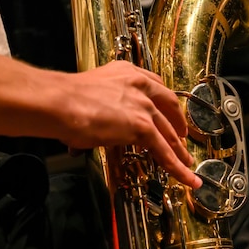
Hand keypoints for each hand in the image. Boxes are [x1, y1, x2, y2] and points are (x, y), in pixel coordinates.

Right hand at [64, 61, 201, 189]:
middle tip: (182, 136)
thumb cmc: (64, 100)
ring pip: (169, 133)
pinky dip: (177, 166)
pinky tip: (185, 176)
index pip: (156, 87)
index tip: (168, 111)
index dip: (165, 103)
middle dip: (178, 124)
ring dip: (180, 150)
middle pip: (169, 108)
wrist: (60, 102)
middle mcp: (140, 86)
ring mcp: (143, 106)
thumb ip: (103, 104)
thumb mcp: (91, 92)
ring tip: (188, 163)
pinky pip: (164, 151)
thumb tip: (98, 123)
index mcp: (127, 73)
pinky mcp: (143, 127)